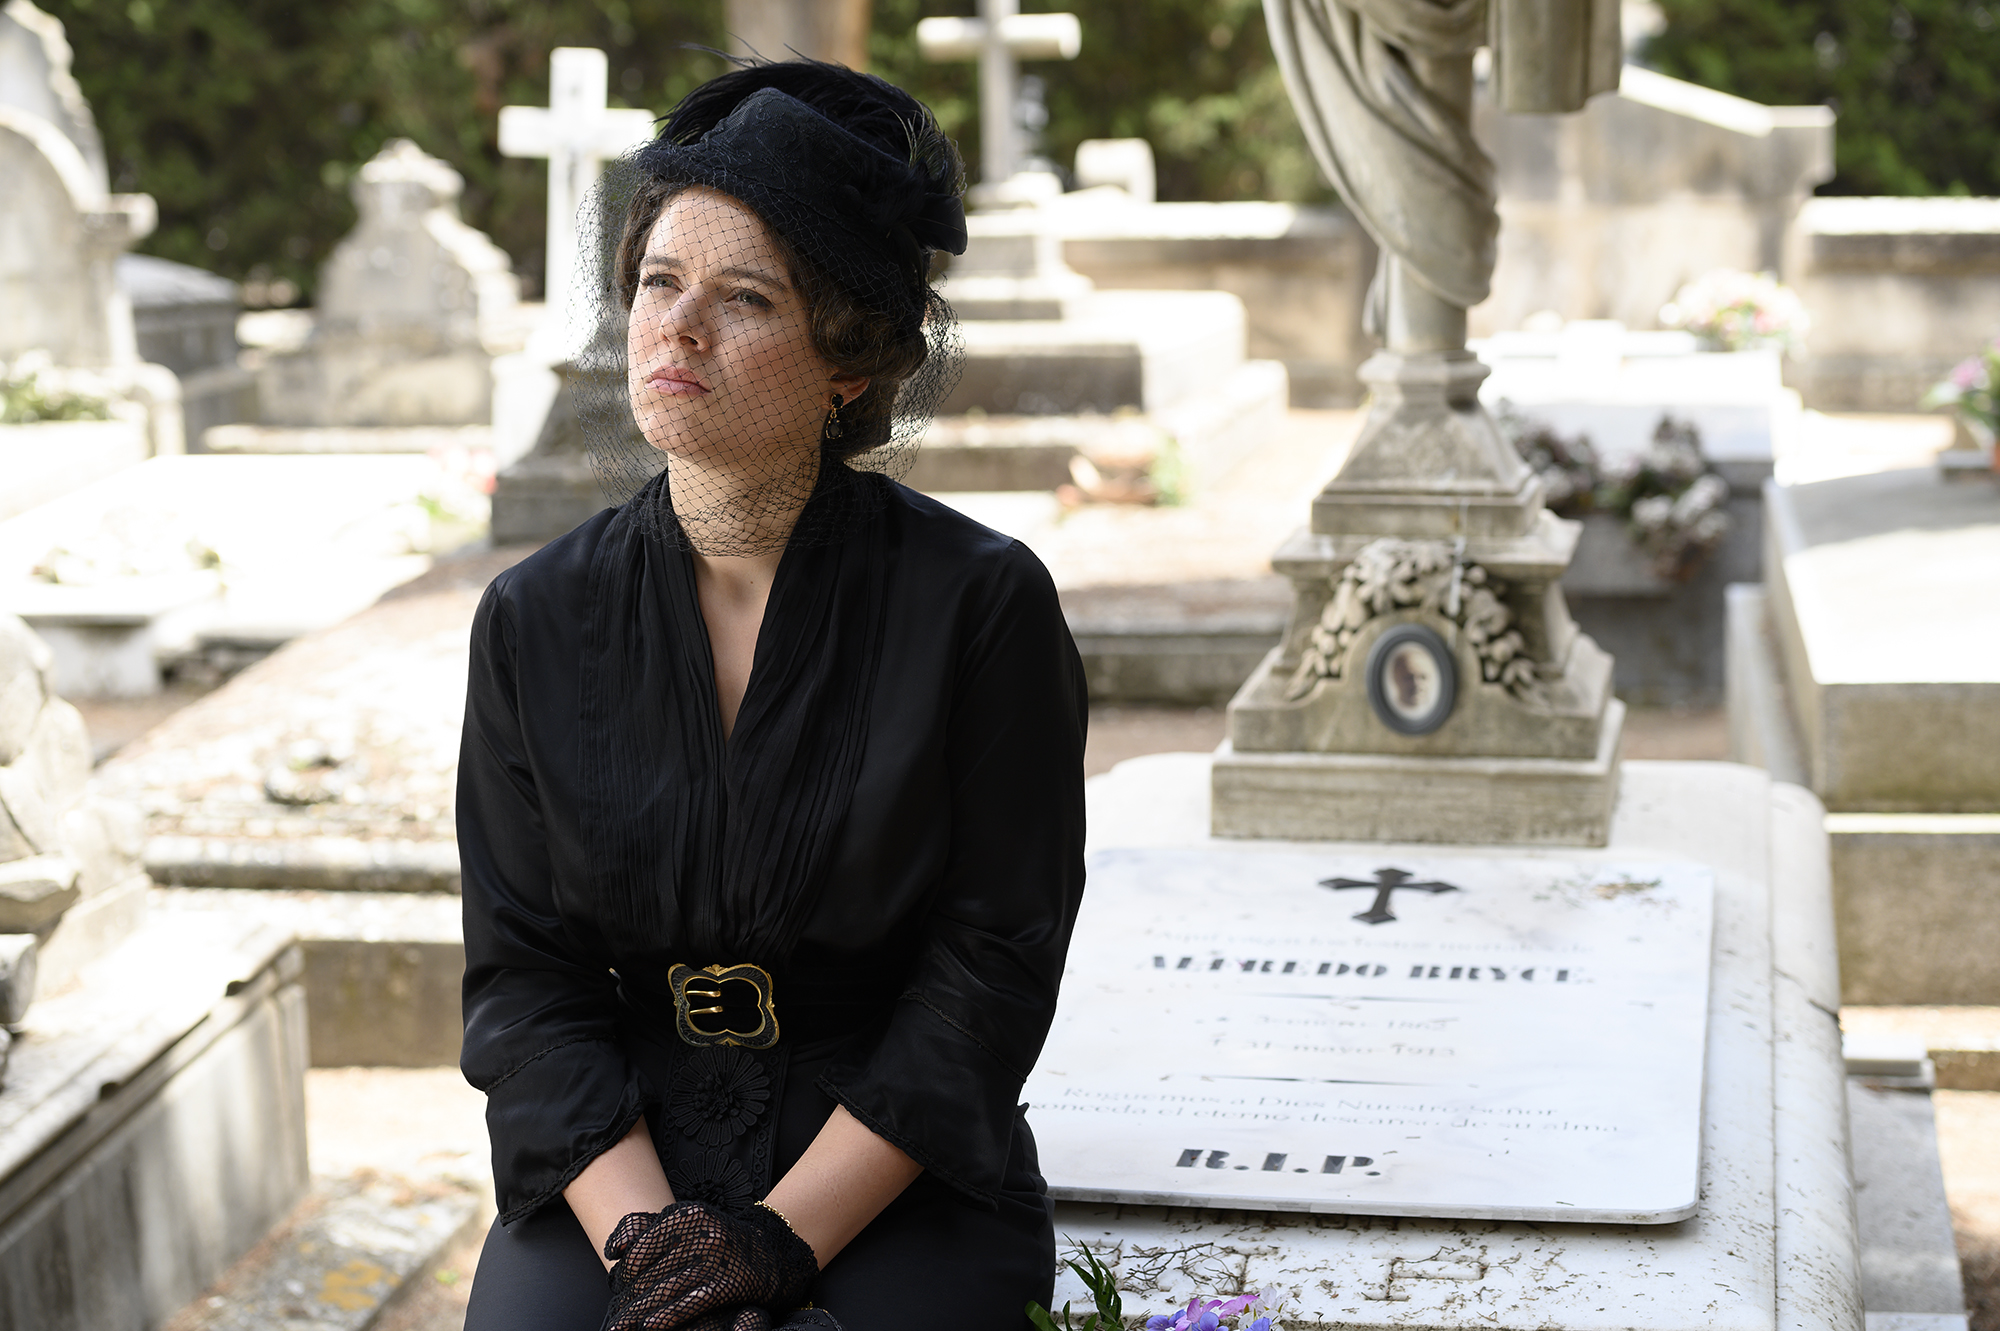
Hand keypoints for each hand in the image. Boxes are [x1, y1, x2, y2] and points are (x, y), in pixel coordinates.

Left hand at [600, 1202, 817, 1330]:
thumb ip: (647, 1228)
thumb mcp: (688, 1223)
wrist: (771, 1254)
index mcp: (686, 1215)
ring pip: (663, 1290)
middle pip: (649, 1273)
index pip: (639, 1248)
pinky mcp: (727, 1283)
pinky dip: (666, 1317)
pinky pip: (688, 1303)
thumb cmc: (719, 1240)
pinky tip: (649, 1326)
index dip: (623, 1273)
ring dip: (636, 1314)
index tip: (617, 1289)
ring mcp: (715, 1259)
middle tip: (614, 1318)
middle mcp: (700, 1233)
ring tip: (618, 1328)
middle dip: (627, 1300)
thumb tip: (613, 1250)